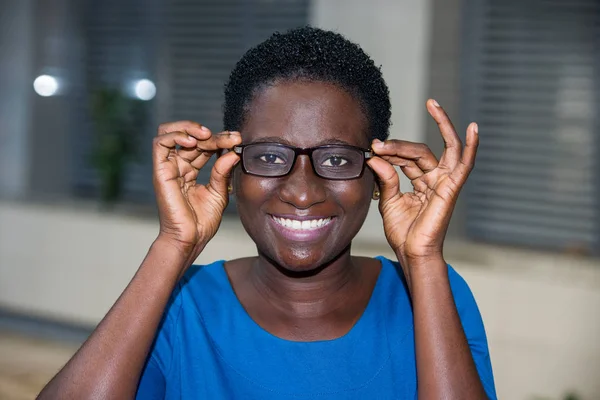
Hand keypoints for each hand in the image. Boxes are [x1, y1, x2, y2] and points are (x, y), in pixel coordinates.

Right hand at [152, 121, 241, 259]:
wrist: (190, 239)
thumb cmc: (202, 222)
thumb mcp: (219, 193)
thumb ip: (223, 172)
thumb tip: (232, 152)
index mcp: (191, 170)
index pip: (204, 146)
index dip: (220, 139)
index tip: (237, 139)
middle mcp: (178, 166)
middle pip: (192, 138)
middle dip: (213, 135)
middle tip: (231, 138)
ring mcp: (168, 168)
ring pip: (171, 133)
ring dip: (190, 128)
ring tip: (208, 135)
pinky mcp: (160, 172)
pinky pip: (160, 143)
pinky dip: (175, 135)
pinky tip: (193, 141)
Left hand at [367, 100, 477, 268]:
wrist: (412, 252)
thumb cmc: (403, 231)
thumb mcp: (388, 200)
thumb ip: (385, 177)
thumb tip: (376, 156)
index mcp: (421, 181)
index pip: (406, 158)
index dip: (390, 152)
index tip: (372, 150)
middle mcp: (435, 178)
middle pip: (419, 151)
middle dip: (398, 146)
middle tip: (378, 144)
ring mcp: (445, 182)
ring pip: (438, 149)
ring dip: (438, 125)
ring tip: (432, 104)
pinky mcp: (451, 188)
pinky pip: (464, 164)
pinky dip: (471, 146)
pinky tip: (473, 127)